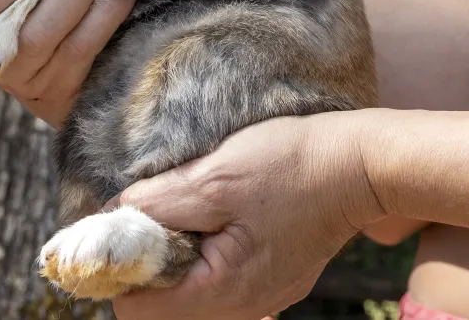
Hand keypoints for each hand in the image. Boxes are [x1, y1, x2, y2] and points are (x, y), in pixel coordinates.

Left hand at [108, 113, 382, 319]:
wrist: (358, 163)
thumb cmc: (288, 166)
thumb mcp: (211, 178)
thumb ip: (155, 205)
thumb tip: (109, 219)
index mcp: (223, 292)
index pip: (135, 308)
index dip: (116, 267)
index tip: (115, 228)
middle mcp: (241, 308)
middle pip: (158, 302)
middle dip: (143, 258)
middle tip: (152, 209)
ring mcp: (257, 297)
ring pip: (183, 288)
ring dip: (170, 251)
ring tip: (184, 209)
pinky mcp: (266, 279)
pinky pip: (211, 276)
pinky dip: (197, 249)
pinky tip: (211, 215)